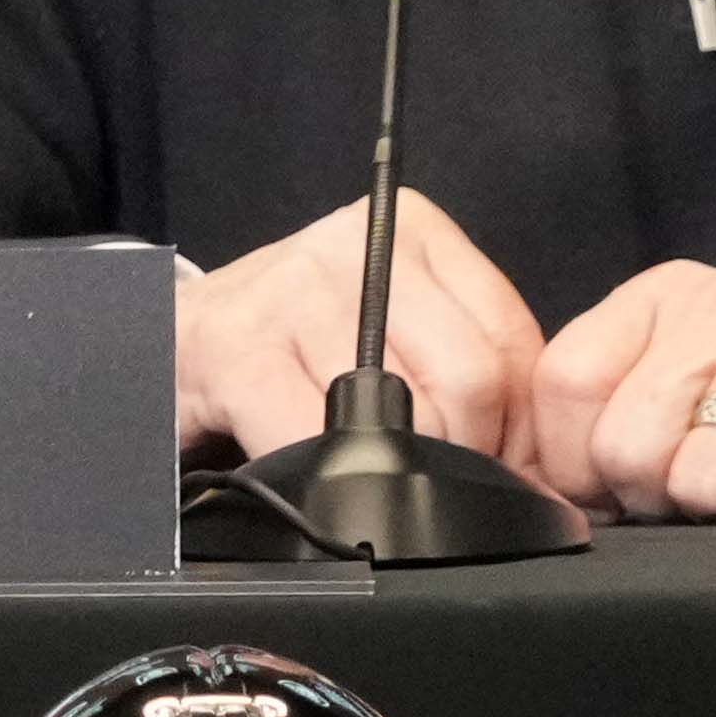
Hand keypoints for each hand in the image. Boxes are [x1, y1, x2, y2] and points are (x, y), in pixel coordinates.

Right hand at [181, 194, 549, 471]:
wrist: (171, 340)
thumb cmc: (294, 344)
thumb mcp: (391, 329)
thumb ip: (470, 369)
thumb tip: (544, 468)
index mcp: (408, 231)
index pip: (513, 341)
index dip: (517, 431)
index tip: (496, 470)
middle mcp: (355, 245)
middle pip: (472, 378)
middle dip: (466, 458)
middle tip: (436, 486)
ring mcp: (294, 289)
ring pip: (403, 414)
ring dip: (395, 475)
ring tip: (370, 476)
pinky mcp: (239, 348)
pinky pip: (319, 440)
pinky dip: (329, 483)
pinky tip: (314, 476)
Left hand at [524, 263, 715, 522]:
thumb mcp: (685, 395)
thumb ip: (607, 424)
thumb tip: (541, 501)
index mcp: (661, 299)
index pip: (566, 383)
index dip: (578, 468)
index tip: (618, 497)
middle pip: (628, 441)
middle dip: (659, 501)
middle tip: (709, 496)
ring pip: (705, 474)